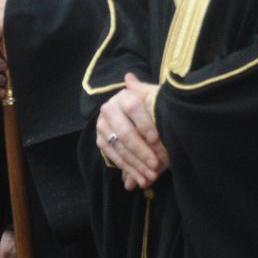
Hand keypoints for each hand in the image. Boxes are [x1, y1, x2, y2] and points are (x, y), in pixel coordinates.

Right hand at [96, 72, 168, 190]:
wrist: (133, 115)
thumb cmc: (150, 106)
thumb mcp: (151, 96)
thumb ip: (144, 89)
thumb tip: (128, 76)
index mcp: (123, 96)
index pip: (134, 108)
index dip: (145, 124)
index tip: (156, 140)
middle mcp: (109, 110)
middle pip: (126, 133)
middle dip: (142, 152)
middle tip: (156, 166)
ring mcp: (102, 126)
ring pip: (121, 149)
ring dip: (137, 166)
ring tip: (151, 177)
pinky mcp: (100, 141)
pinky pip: (115, 159)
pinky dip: (129, 171)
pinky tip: (141, 180)